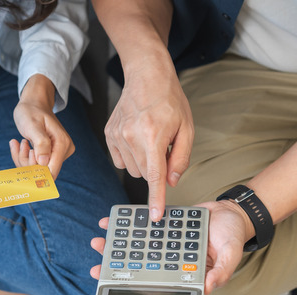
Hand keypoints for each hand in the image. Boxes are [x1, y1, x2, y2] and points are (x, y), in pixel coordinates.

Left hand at [11, 74, 73, 178]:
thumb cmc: (32, 111)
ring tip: (20, 143)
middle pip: (43, 171)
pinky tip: (22, 144)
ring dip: (24, 158)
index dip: (35, 170)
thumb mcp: (33, 125)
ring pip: (37, 169)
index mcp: (62, 144)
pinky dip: (25, 157)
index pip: (51, 170)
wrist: (34, 104)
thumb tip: (43, 162)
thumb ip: (40, 143)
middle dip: (27, 162)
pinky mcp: (51, 155)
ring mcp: (58, 154)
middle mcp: (64, 151)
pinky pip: (36, 164)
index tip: (26, 154)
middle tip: (21, 144)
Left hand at [89, 200, 252, 294]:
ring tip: (98, 243)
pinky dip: (126, 226)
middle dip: (117, 271)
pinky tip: (112, 222)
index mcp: (186, 276)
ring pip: (136, 251)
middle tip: (97, 268)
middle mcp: (172, 264)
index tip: (117, 292)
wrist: (231, 211)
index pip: (160, 289)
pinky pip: (142, 230)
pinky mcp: (162, 229)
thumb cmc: (234, 236)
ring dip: (116, 249)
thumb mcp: (232, 254)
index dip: (137, 293)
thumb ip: (222, 272)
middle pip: (140, 271)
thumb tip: (208, 288)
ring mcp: (165, 247)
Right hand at [105, 61, 193, 220]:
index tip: (154, 216)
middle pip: (144, 174)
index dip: (156, 199)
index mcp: (153, 136)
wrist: (147, 76)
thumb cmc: (170, 100)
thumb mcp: (187, 128)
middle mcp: (131, 137)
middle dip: (155, 168)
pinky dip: (130, 156)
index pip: (154, 176)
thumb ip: (180, 158)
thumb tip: (171, 182)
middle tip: (163, 147)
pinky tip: (137, 140)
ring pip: (131, 169)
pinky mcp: (109, 134)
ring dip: (143, 163)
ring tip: (150, 139)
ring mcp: (117, 135)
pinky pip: (120, 160)